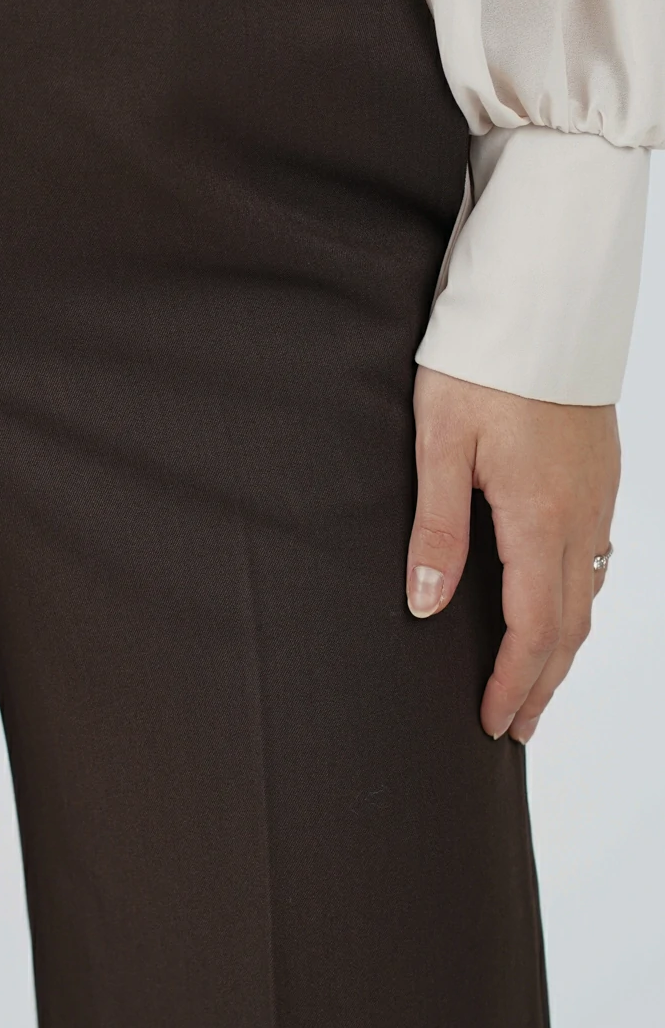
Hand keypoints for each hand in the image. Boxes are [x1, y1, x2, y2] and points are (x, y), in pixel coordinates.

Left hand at [406, 368, 619, 743]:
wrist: (541, 298)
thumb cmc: (480, 363)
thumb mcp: (439, 443)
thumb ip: (435, 528)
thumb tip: (427, 604)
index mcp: (539, 515)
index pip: (533, 626)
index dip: (514, 681)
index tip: (492, 722)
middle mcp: (580, 515)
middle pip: (569, 624)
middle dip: (542, 683)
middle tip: (516, 729)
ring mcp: (597, 495)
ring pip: (588, 594)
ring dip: (561, 649)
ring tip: (536, 686)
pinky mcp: (600, 474)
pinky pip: (596, 558)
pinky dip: (576, 602)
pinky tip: (559, 609)